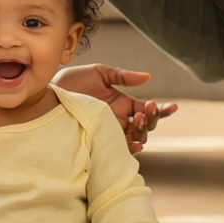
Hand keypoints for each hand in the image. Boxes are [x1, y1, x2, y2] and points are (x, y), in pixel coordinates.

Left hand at [54, 64, 177, 152]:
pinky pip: (120, 149)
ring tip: (137, 120)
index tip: (172, 107)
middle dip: (151, 119)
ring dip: (142, 131)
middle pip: (146, 126)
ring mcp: (111, 131)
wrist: (51, 94)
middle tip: (147, 110)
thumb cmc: (74, 81)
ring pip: (137, 138)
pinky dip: (130, 147)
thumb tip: (147, 78)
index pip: (148, 110)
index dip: (162, 110)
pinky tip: (134, 143)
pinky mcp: (100, 140)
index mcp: (124, 104)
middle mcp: (121, 120)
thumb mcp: (100, 73)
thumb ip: (123, 76)